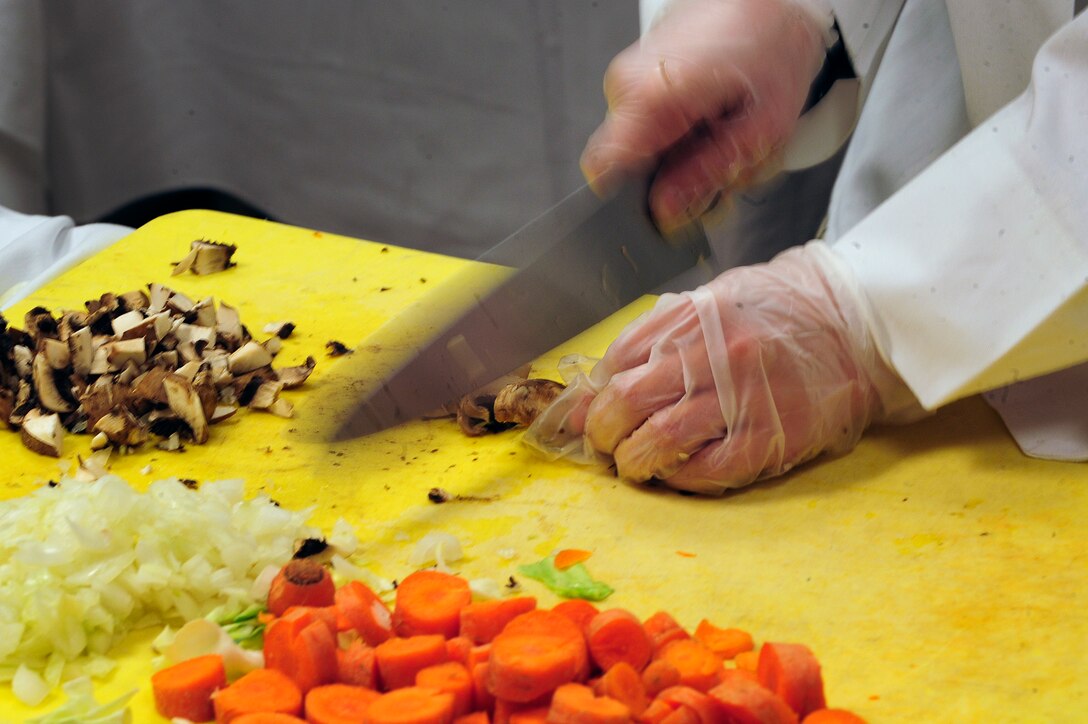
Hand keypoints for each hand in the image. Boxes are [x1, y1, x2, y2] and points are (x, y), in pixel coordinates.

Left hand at [535, 242, 921, 493]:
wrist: (856, 326)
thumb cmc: (778, 315)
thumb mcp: (712, 306)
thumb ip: (655, 340)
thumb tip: (594, 390)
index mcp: (693, 316)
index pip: (618, 360)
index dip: (595, 394)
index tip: (589, 412)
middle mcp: (713, 354)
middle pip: (627, 402)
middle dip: (603, 432)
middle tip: (605, 444)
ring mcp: (743, 397)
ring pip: (659, 441)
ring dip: (633, 462)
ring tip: (633, 465)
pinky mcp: (771, 437)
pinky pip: (707, 471)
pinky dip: (679, 479)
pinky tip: (673, 475)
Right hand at [581, 0, 831, 230]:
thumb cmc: (773, 47)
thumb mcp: (760, 129)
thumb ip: (707, 174)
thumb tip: (666, 210)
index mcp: (652, 95)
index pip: (605, 169)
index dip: (635, 201)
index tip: (670, 205)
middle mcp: (629, 85)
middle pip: (626, 167)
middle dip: (673, 181)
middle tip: (720, 168)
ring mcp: (629, 79)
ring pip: (638, 151)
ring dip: (682, 158)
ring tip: (723, 136)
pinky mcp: (637, 78)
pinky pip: (646, 127)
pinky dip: (680, 135)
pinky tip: (711, 121)